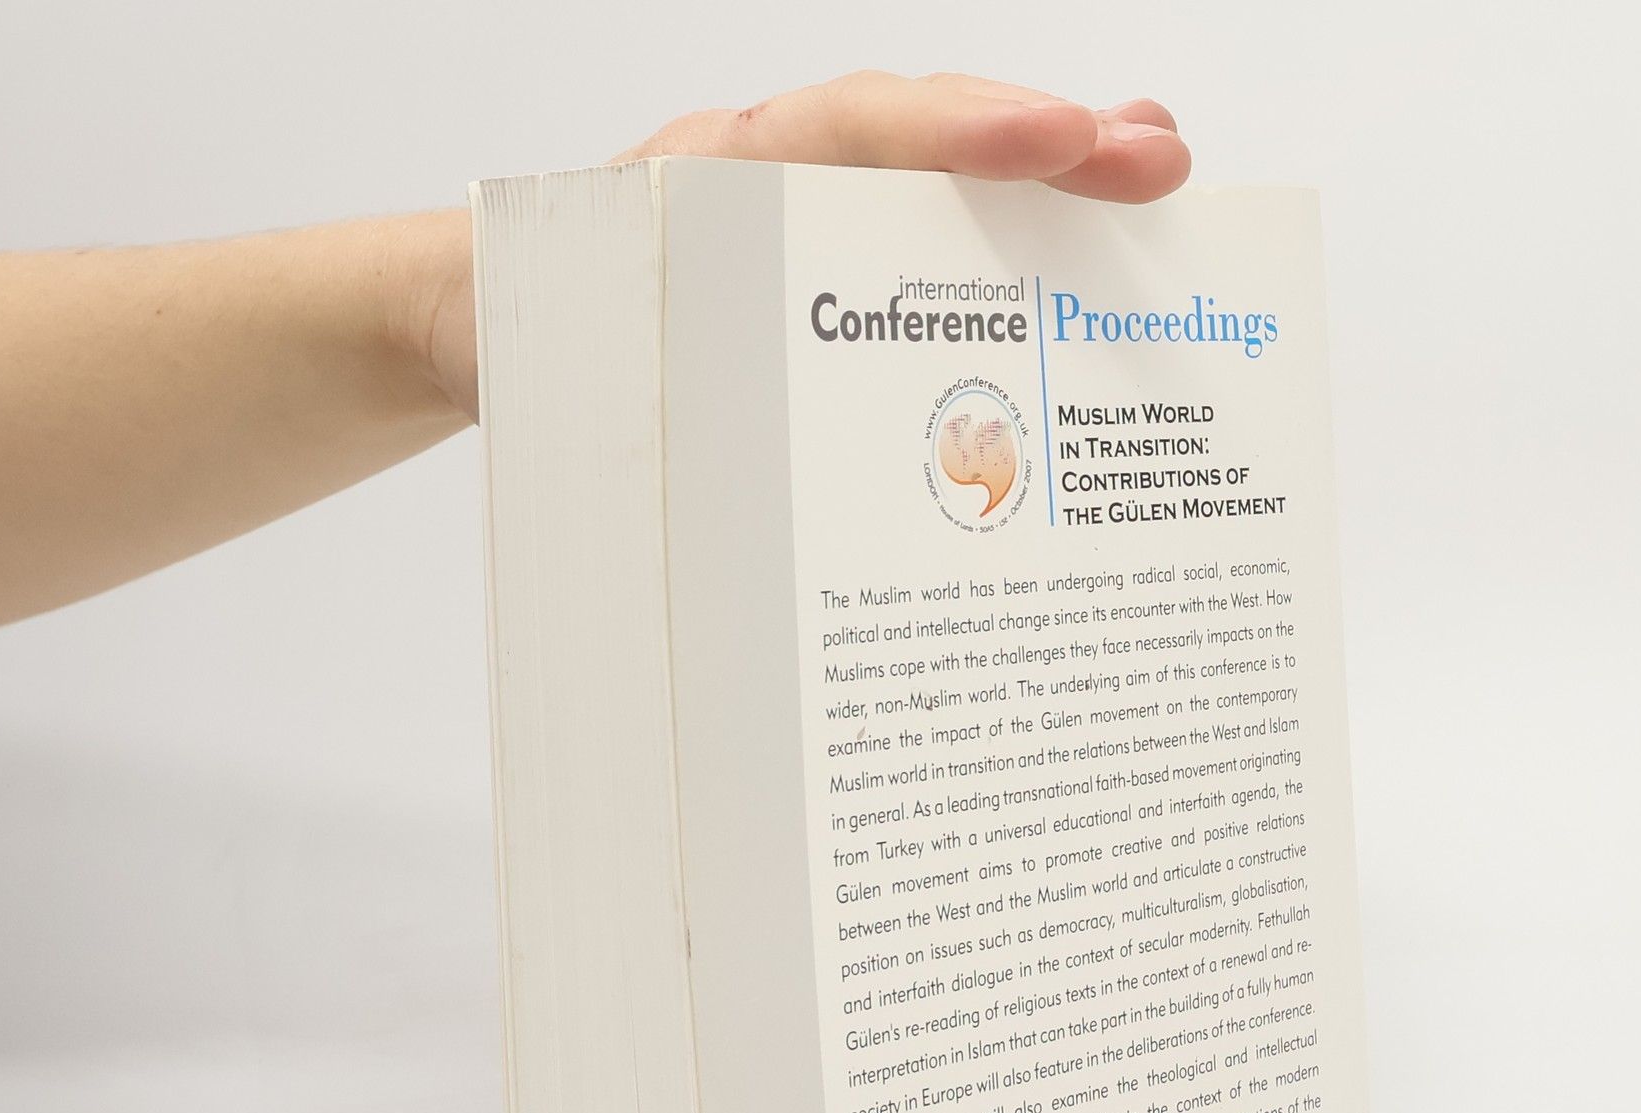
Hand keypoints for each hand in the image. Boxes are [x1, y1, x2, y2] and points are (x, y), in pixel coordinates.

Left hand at [418, 72, 1189, 420]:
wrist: (482, 323)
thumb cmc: (529, 330)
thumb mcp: (563, 349)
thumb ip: (627, 368)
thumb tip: (706, 452)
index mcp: (709, 184)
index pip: (847, 131)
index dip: (958, 133)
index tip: (1059, 139)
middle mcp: (776, 186)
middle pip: (924, 144)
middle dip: (1046, 148)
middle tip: (1159, 161)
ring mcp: (806, 226)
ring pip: (936, 192)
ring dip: (1044, 194)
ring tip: (1151, 180)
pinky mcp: (822, 279)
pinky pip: (921, 251)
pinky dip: (1004, 253)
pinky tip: (1078, 271)